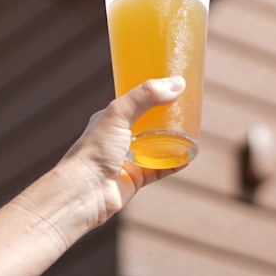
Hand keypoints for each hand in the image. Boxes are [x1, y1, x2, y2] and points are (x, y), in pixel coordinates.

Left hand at [59, 76, 187, 223]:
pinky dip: (174, 163)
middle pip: (146, 123)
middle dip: (164, 116)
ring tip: (191, 129)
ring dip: (171, 140)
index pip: (133, 102)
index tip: (171, 86)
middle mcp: (117, 138)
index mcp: (109, 119)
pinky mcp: (135, 179)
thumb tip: (177, 83)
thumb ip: (146, 96)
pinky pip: (159, 169)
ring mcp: (126, 159)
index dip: (150, 94)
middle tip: (186, 107)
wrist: (84, 192)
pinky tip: (188, 157)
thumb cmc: (94, 150)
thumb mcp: (119, 113)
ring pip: (154, 146)